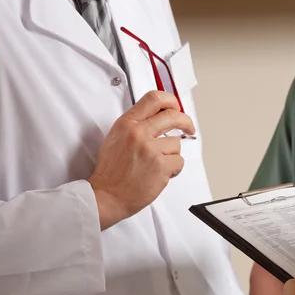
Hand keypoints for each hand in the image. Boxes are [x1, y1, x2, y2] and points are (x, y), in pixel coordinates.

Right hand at [88, 91, 194, 229]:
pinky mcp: (161, 166)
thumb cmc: (110, 172)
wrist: (106, 195)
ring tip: (157, 166)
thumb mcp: (115, 138)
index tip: (176, 107)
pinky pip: (178, 162)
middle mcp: (139, 133)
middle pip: (173, 116)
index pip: (153, 99)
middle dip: (185, 122)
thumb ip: (135, 126)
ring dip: (171, 156)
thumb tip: (156, 119)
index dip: (170, 100)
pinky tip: (159, 174)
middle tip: (188, 127)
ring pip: (176, 145)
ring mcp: (150, 149)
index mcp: (127, 124)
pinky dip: (173, 170)